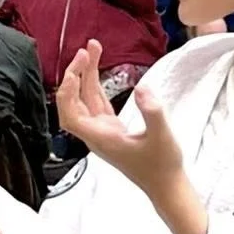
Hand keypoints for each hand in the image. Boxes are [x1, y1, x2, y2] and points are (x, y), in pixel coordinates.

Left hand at [56, 41, 183, 201]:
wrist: (166, 185)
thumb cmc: (163, 165)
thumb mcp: (162, 135)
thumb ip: (152, 111)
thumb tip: (142, 87)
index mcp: (101, 138)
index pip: (70, 116)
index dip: (67, 93)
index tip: (74, 71)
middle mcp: (96, 134)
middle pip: (74, 103)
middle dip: (76, 75)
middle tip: (87, 49)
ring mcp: (103, 132)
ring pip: (86, 100)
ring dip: (86, 75)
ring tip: (93, 48)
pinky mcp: (112, 130)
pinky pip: (96, 104)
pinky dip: (95, 86)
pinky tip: (98, 70)